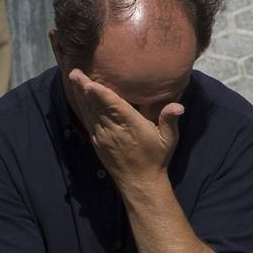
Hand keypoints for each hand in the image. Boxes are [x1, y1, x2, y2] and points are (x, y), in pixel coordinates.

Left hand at [66, 68, 182, 185]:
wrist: (140, 182)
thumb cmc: (156, 158)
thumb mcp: (168, 140)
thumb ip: (169, 120)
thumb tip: (178, 105)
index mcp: (132, 126)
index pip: (114, 107)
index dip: (101, 94)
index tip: (89, 83)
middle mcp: (114, 129)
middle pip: (96, 105)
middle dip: (84, 88)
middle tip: (74, 70)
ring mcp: (102, 135)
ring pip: (88, 111)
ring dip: (80, 94)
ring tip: (73, 77)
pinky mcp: (96, 140)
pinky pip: (87, 119)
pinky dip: (82, 106)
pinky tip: (79, 96)